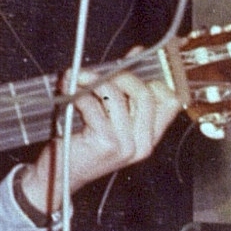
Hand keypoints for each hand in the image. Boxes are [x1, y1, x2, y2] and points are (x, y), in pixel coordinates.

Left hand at [16, 65, 180, 218]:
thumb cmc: (82, 144)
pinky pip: (94, 105)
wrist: (61, 176)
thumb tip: (137, 54)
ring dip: (92, 81)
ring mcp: (126, 145)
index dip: (153, 76)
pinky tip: (67, 90)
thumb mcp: (109, 117)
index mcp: (148, 137)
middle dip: (121, 75)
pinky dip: (77, 93)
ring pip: (117, 97)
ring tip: (74, 78)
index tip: (134, 59)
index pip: (170, 102)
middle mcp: (142, 144)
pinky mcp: (106, 143)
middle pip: (146, 95)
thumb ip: (125, 90)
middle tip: (96, 72)